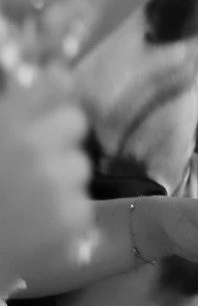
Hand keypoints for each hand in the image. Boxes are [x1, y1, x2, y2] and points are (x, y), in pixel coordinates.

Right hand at [0, 78, 93, 291]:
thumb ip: (9, 111)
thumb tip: (38, 79)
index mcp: (9, 124)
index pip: (55, 84)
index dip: (54, 87)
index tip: (51, 90)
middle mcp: (38, 148)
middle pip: (74, 122)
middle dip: (56, 136)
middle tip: (31, 157)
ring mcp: (60, 185)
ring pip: (79, 165)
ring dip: (60, 175)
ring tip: (26, 198)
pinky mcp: (73, 220)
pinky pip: (80, 203)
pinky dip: (62, 213)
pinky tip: (31, 225)